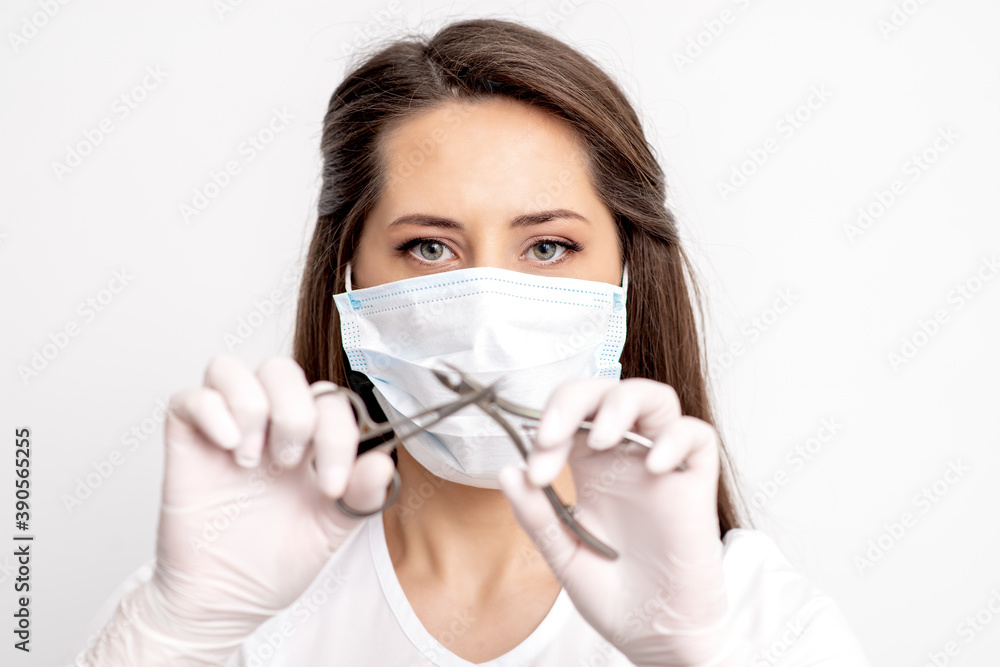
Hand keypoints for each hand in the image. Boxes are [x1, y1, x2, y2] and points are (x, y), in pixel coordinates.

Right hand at [134, 355, 393, 661]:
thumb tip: (383, 462)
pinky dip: (212, 412)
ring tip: (252, 460)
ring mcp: (225, 429)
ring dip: (250, 406)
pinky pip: (190, 397)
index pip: (328, 399)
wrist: (226, 599)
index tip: (331, 486)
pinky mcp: (187, 442)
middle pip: (280, 369)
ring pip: (230, 368)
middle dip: (293, 412)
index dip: (338, 434)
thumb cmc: (276, 560)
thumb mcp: (333, 528)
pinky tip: (228, 447)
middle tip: (289, 463)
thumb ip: (362, 494)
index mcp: (309, 438)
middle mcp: (267, 425)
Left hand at [498, 378, 736, 666]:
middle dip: (575, 400)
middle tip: (553, 436)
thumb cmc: (612, 596)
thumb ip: (537, 515)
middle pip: (608, 391)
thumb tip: (508, 470)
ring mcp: (662, 469)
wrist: (654, 637)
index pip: (569, 415)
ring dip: (623, 404)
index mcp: (590, 468)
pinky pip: (699, 438)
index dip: (547, 426)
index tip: (535, 470)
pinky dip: (675, 439)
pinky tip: (653, 466)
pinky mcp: (695, 487)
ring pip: (656, 399)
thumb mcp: (562, 555)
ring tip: (601, 438)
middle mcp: (626, 459)